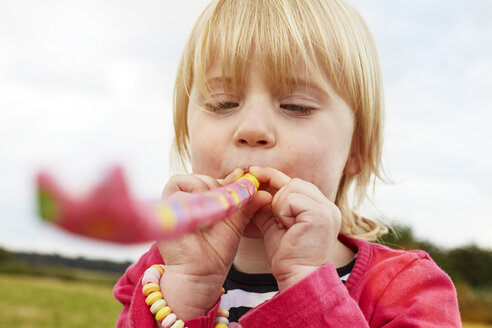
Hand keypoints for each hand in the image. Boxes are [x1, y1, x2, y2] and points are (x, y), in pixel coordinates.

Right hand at [158, 168, 271, 319]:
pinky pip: (182, 196)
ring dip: (210, 195)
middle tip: (232, 202)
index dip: (228, 180)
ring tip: (220, 212)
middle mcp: (182, 198)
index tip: (242, 181)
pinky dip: (198, 204)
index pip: (211, 178)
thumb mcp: (235, 222)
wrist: (203, 274)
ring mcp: (172, 203)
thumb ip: (247, 203)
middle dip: (220, 187)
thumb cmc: (216, 249)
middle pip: (202, 178)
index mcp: (197, 197)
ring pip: (191, 182)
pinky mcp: (166, 211)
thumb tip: (265, 193)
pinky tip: (209, 219)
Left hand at [249, 166, 341, 290]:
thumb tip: (253, 189)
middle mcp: (327, 205)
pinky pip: (292, 198)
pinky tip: (288, 227)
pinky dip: (283, 211)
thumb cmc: (287, 255)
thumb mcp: (275, 225)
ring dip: (279, 206)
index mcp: (320, 207)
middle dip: (275, 193)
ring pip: (291, 188)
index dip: (273, 177)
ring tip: (285, 226)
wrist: (297, 276)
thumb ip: (268, 206)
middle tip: (272, 213)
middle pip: (293, 182)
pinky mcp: (320, 213)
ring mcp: (326, 209)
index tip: (253, 172)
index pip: (295, 184)